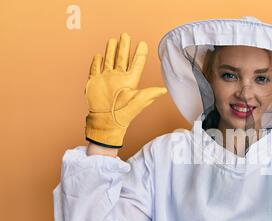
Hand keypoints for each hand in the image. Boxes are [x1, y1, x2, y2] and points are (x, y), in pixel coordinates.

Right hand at [85, 32, 167, 147]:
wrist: (105, 122)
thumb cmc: (123, 114)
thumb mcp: (139, 102)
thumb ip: (150, 94)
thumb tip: (165, 90)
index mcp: (130, 80)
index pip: (136, 63)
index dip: (139, 53)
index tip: (142, 43)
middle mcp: (118, 78)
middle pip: (122, 58)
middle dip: (124, 46)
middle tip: (125, 35)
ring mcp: (106, 79)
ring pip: (109, 60)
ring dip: (111, 50)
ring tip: (113, 40)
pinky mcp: (95, 82)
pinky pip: (95, 68)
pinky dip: (97, 61)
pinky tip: (99, 54)